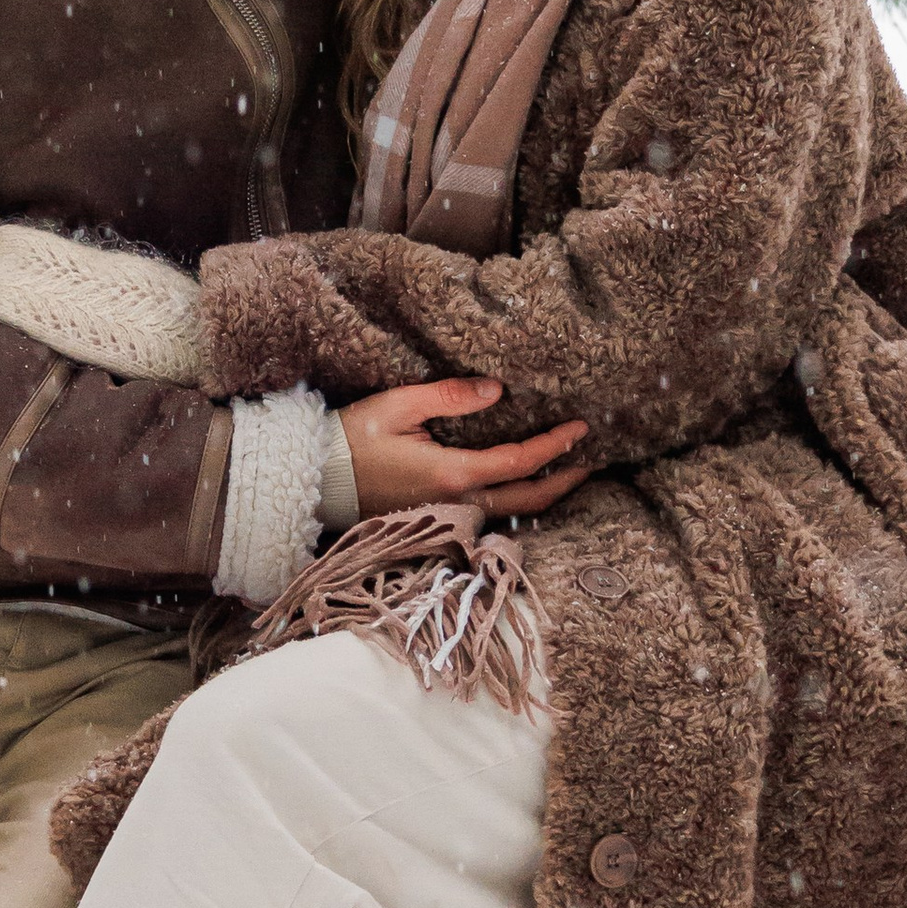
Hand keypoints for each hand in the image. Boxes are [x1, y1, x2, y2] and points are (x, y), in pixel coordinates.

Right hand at [340, 378, 590, 520]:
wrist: (317, 480)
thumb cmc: (353, 439)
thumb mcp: (400, 405)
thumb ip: (450, 396)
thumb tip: (497, 389)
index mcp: (453, 474)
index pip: (521, 462)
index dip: (556, 446)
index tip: (581, 427)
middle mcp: (458, 501)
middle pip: (529, 499)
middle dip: (564, 479)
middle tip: (590, 459)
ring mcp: (448, 515)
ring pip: (512, 512)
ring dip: (544, 494)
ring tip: (567, 472)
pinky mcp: (438, 518)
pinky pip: (490, 514)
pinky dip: (516, 502)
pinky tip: (525, 487)